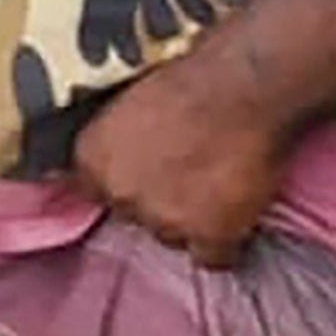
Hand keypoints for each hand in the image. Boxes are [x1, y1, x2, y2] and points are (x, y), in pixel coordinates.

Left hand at [66, 60, 293, 267]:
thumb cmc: (191, 78)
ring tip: (219, 190)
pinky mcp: (208, 235)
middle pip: (135, 216)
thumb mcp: (130, 103)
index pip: (95, 192)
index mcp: (91, 156)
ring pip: (173, 237)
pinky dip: (226, 243)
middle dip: (159, 202)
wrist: (244, 87)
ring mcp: (162, 218)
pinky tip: (238, 221)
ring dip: (193, 222)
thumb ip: (119, 142)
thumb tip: (129, 158)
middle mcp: (118, 191)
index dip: (125, 184)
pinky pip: (214, 258)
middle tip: (190, 178)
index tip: (147, 177)